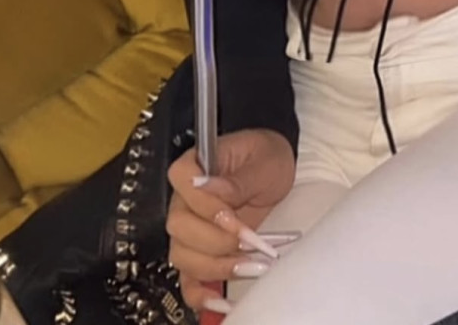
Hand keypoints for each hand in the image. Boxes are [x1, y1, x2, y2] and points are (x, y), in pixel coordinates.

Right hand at [166, 128, 295, 315]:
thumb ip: (237, 179)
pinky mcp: (203, 253)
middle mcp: (186, 198)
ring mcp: (192, 229)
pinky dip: (201, 293)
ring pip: (182, 256)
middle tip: (249, 241)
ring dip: (216, 267)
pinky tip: (221, 299)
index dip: (205, 205)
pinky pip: (189, 279)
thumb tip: (208, 187)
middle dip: (216, 241)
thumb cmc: (268, 158)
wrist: (279, 172)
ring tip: (250, 265)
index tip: (234, 218)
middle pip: (179, 227)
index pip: (181, 181)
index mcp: (196, 165)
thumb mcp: (263, 161)